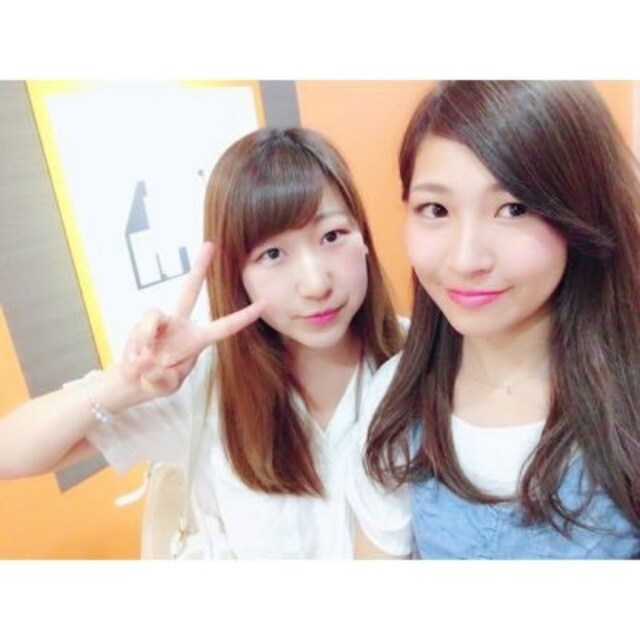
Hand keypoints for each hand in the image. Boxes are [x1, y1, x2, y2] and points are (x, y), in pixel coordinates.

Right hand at [120, 242, 263, 397]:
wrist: (132, 381)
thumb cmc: (156, 381)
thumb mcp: (164, 386)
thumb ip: (160, 376)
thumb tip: (149, 359)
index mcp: (197, 341)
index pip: (225, 327)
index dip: (244, 317)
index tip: (264, 303)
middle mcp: (181, 325)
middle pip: (190, 290)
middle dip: (199, 268)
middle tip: (210, 244)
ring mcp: (161, 321)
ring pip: (154, 316)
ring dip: (146, 340)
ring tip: (144, 362)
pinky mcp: (143, 322)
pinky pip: (141, 325)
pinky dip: (137, 344)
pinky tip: (136, 359)